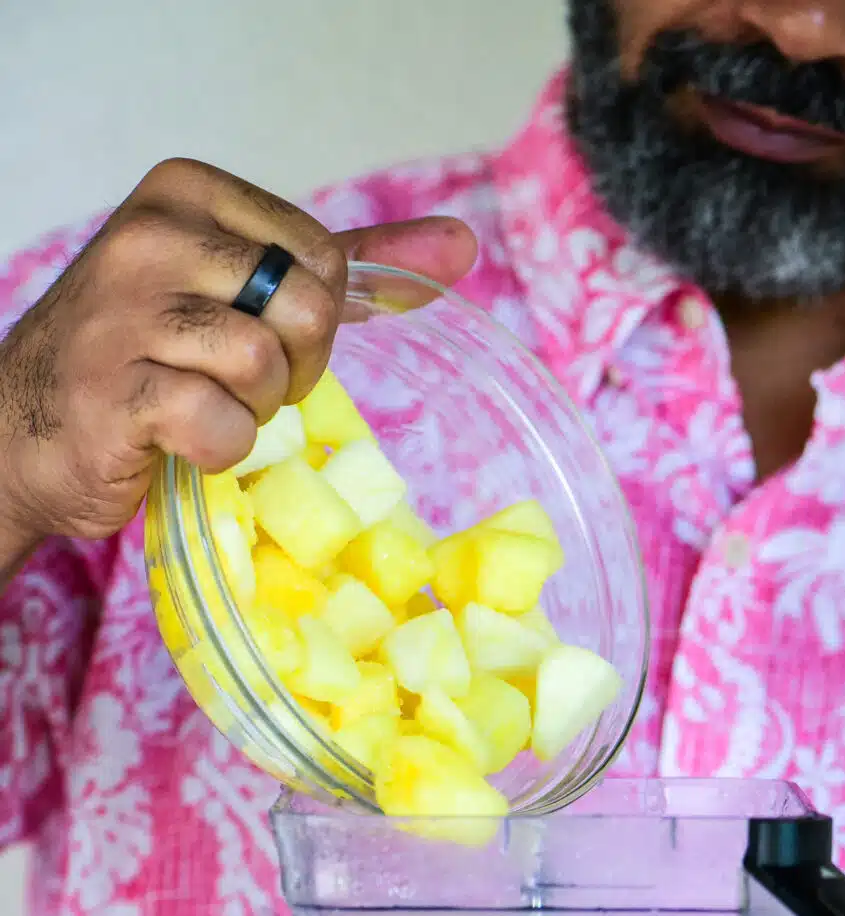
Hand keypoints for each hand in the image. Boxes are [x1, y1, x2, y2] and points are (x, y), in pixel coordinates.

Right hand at [0, 157, 476, 571]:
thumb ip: (351, 267)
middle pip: (307, 308)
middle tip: (230, 382)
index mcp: (188, 194)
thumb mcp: (242, 290)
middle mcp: (150, 236)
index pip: (323, 257)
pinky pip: (222, 425)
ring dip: (251, 412)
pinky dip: (216, 451)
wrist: (24, 434)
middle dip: (289, 367)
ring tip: (196, 407)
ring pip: (266, 366)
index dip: (309, 320)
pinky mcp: (117, 390)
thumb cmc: (141, 361)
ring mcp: (126, 312)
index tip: (253, 335)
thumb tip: (461, 246)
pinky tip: (174, 441)